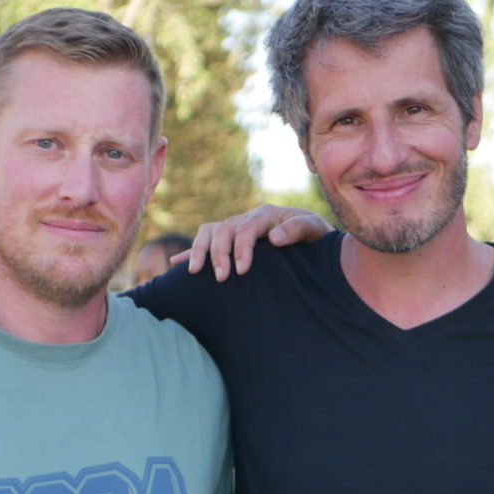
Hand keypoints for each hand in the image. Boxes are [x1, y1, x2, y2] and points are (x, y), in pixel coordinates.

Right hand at [182, 205, 331, 279]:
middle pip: (223, 229)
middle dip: (219, 253)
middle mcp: (247, 219)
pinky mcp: (232, 240)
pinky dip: (191, 252)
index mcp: (267, 215)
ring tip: (196, 272)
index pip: (247, 228)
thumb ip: (297, 229)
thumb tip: (275, 238)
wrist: (315, 239)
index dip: (242, 248)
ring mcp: (237, 228)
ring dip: (200, 250)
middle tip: (222, 278)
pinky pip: (206, 241)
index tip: (242, 270)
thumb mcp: (315, 229)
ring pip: (209, 232)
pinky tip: (176, 264)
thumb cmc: (316, 236)